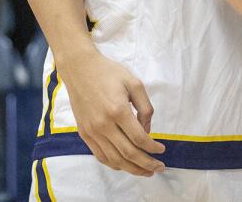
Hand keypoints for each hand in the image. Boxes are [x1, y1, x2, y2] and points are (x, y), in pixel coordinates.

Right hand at [56, 46, 165, 175]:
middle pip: (128, 153)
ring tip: (146, 171)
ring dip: (132, 169)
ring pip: (114, 159)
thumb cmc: (109, 73)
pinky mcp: (84, 134)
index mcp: (118, 110)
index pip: (139, 138)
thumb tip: (147, 130)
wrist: (80, 69)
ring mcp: (92, 131)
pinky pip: (100, 156)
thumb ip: (145, 108)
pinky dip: (114, 164)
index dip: (153, 148)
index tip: (162, 150)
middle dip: (146, 163)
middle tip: (159, 168)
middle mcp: (104, 125)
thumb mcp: (134, 83)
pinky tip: (125, 165)